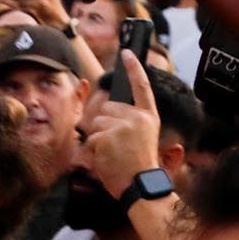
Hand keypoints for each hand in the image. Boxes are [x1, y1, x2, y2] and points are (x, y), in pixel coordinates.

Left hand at [80, 52, 162, 198]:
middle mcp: (137, 117)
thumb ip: (130, 122)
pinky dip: (93, 151)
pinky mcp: (108, 136)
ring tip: (112, 155)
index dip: (134, 68)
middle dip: (104, 125)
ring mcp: (123, 125)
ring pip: (96, 123)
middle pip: (107, 108)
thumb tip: (106, 110)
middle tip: (116, 146)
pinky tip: (107, 160)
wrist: (142, 187)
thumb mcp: (143, 139)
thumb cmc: (139, 167)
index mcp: (148, 117)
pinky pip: (90, 139)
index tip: (127, 52)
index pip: (141, 87)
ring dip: (97, 139)